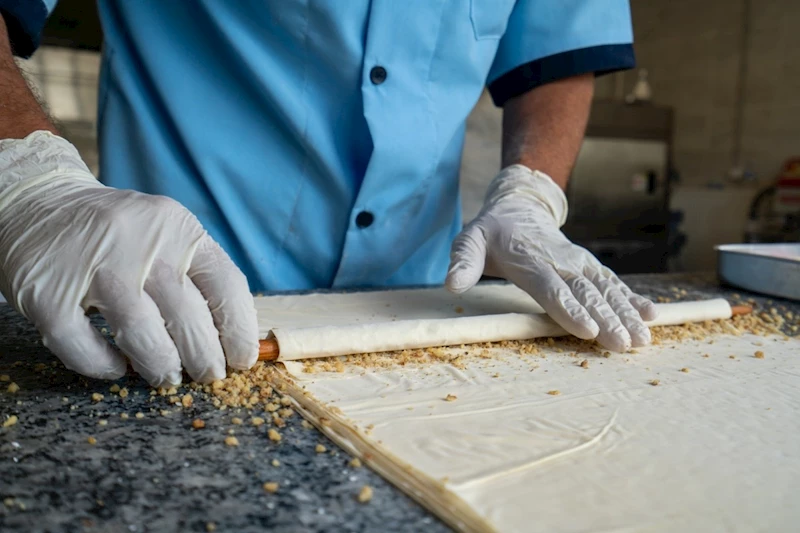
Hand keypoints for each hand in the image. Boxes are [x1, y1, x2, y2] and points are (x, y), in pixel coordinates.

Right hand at [0, 132, 258, 385]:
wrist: (38, 203)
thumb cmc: (119, 234)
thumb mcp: (166, 235)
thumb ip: (197, 276)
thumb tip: (234, 339)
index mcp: (178, 228)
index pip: (225, 285)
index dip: (240, 330)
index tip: (243, 359)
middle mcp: (139, 242)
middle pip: (186, 315)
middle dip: (204, 358)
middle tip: (208, 376)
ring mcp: (92, 266)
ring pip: (141, 333)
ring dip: (161, 366)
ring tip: (167, 377)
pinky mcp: (48, 293)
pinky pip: (83, 346)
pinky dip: (104, 365)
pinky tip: (117, 368)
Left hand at [446, 165, 656, 351]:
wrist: (519, 207)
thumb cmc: (491, 232)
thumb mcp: (469, 240)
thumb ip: (463, 261)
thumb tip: (451, 283)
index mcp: (531, 261)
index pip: (552, 289)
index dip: (570, 310)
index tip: (588, 330)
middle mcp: (561, 263)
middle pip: (586, 295)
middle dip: (608, 320)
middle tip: (625, 345)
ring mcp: (579, 264)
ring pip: (606, 290)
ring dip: (626, 314)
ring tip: (643, 339)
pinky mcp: (589, 267)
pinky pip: (613, 283)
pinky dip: (632, 298)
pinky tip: (651, 315)